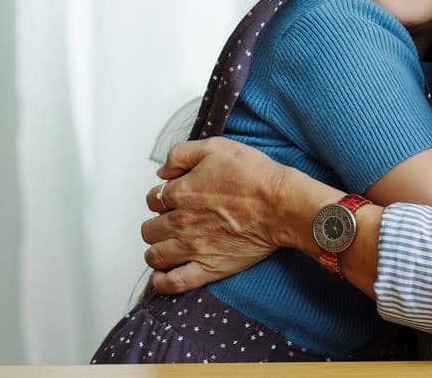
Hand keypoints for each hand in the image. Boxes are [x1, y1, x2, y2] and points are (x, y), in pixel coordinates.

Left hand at [142, 137, 295, 293]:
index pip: (153, 199)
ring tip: (168, 247)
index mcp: (180, 192)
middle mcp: (180, 221)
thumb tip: (163, 171)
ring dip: (157, 251)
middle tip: (172, 223)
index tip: (173, 200)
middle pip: (149, 229)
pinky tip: (162, 276)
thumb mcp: (216, 147)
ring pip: (155, 255)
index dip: (161, 198)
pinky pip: (173, 283)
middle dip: (157, 224)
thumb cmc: (254, 176)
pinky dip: (162, 282)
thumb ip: (182, 154)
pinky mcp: (208, 268)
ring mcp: (192, 248)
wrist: (281, 205)